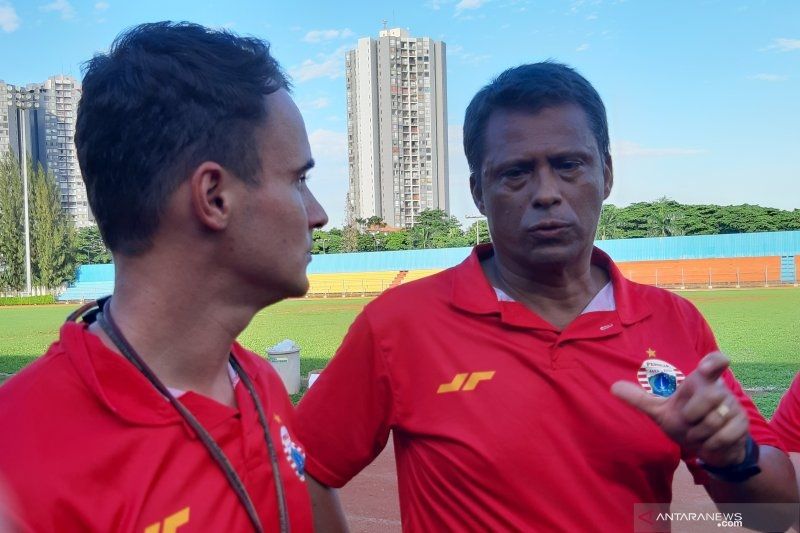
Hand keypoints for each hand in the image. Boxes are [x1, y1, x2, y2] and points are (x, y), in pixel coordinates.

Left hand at [611, 352, 748, 467]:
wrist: (710, 447)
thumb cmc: (686, 422)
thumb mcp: (660, 412)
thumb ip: (639, 399)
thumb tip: (613, 387)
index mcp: (700, 382)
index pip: (713, 363)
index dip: (715, 362)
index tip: (715, 362)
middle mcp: (719, 390)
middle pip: (709, 397)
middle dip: (692, 415)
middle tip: (690, 422)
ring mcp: (733, 407)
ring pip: (714, 419)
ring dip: (699, 434)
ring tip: (699, 433)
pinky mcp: (742, 425)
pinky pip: (723, 436)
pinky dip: (711, 444)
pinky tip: (710, 443)